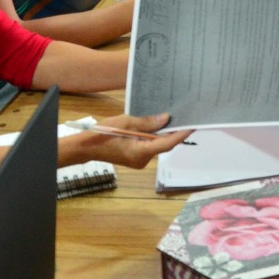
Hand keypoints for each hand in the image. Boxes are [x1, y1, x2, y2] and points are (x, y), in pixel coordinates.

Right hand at [73, 113, 193, 168]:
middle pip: (163, 145)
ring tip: (171, 118)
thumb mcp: (125, 123)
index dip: (181, 135)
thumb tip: (166, 119)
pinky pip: (148, 147)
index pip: (167, 144)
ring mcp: (138, 161)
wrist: (85, 147)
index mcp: (141, 152)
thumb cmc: (103, 134)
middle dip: (173, 132)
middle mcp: (143, 160)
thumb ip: (147, 122)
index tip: (193, 125)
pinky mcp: (134, 158)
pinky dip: (153, 138)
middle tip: (184, 117)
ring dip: (162, 134)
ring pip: (156, 146)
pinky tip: (154, 126)